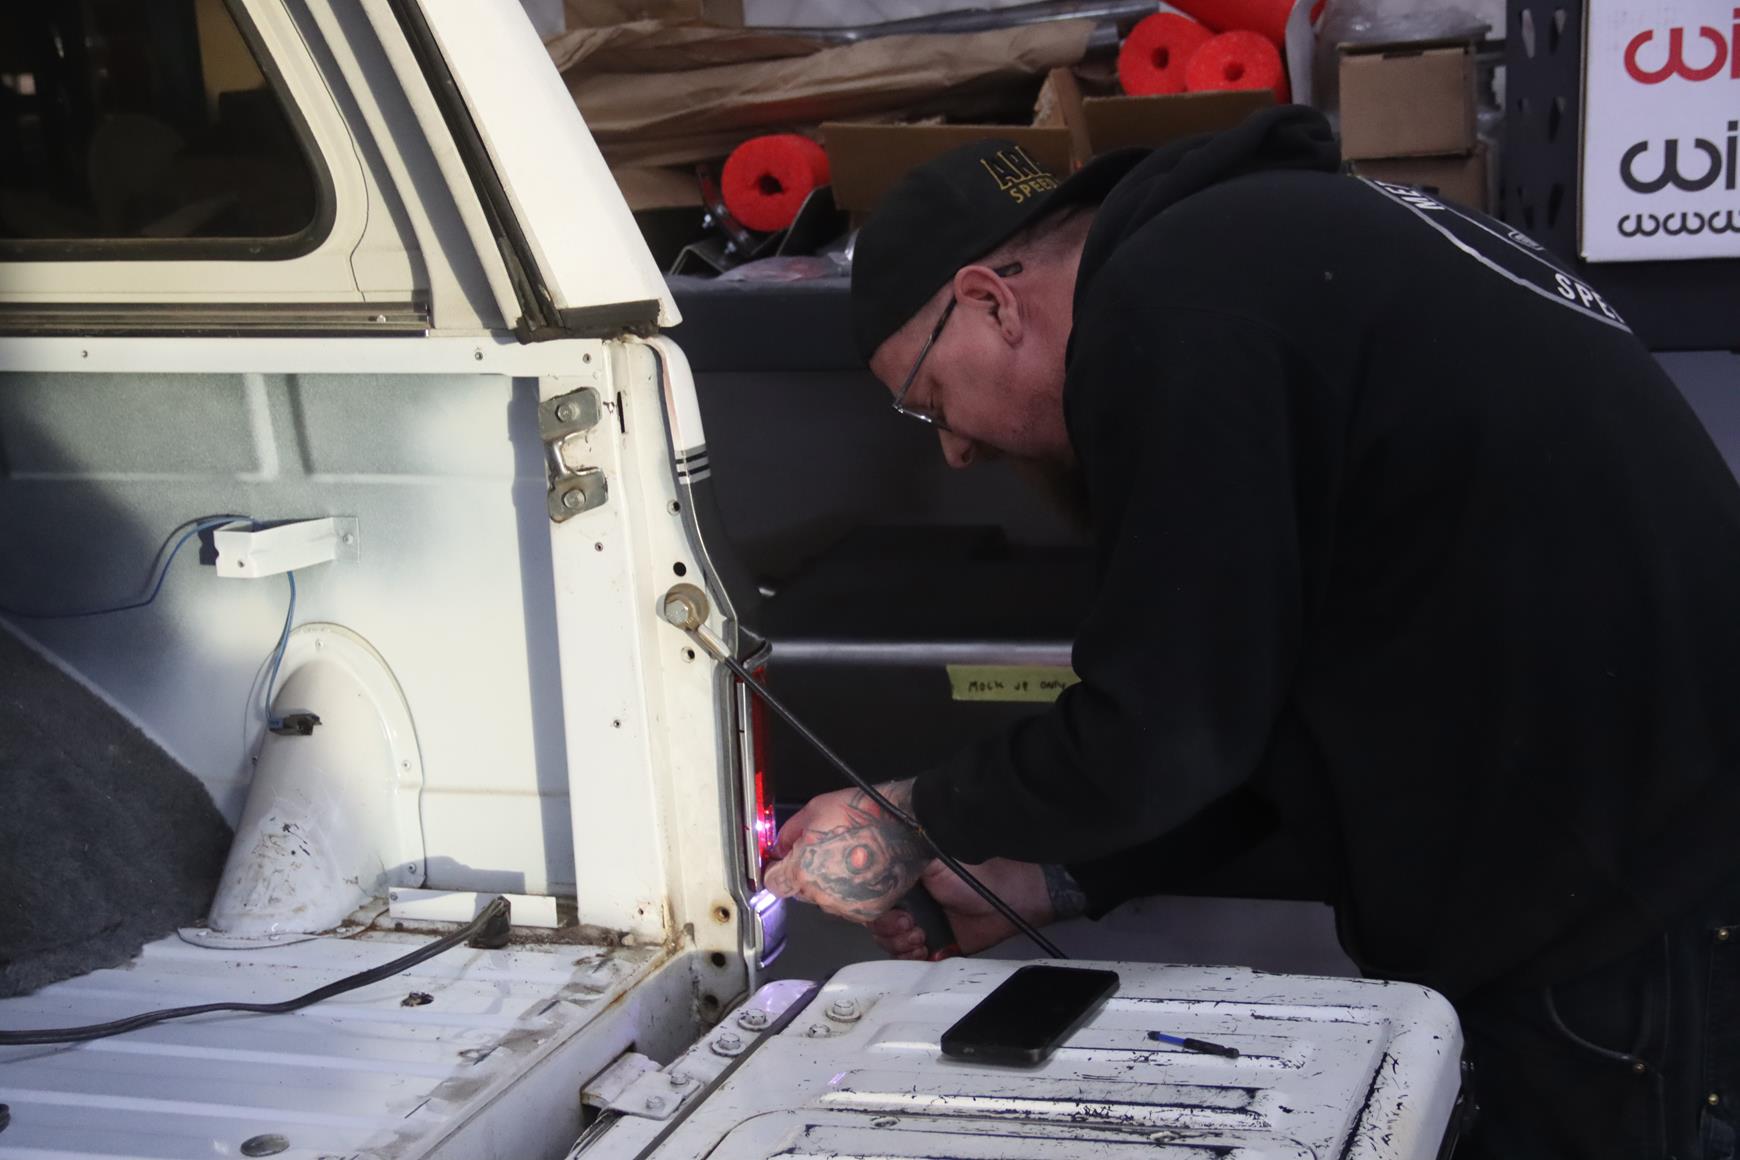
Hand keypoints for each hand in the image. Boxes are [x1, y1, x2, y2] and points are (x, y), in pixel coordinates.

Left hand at [763, 781, 929, 922]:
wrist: (905, 822)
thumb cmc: (863, 813)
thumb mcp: (814, 810)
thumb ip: (789, 834)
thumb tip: (780, 847)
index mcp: (802, 871)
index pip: (773, 884)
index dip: (778, 870)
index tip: (782, 864)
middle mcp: (823, 896)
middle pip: (801, 891)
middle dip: (808, 873)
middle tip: (827, 851)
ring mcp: (847, 906)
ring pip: (827, 899)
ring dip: (832, 884)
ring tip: (849, 857)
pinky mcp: (869, 911)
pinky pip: (850, 905)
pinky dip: (853, 891)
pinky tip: (862, 868)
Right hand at [870, 860, 1084, 959]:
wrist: (1004, 905)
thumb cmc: (972, 880)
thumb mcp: (933, 865)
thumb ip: (902, 863)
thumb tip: (873, 864)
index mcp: (901, 885)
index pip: (872, 902)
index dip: (875, 912)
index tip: (895, 915)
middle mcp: (905, 907)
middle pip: (877, 927)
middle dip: (889, 932)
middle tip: (912, 926)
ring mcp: (917, 929)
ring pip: (890, 945)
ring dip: (901, 946)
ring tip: (922, 938)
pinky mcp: (931, 949)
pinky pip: (908, 962)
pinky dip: (912, 960)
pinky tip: (925, 951)